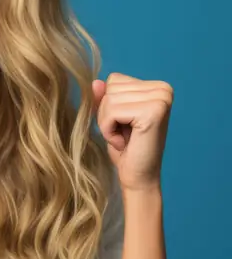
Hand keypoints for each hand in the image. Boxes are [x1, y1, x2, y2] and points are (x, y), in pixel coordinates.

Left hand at [91, 72, 173, 192]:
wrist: (138, 178)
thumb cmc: (126, 149)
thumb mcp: (112, 118)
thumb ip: (104, 98)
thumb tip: (95, 82)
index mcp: (157, 87)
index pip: (114, 80)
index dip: (110, 105)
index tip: (124, 125)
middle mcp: (163, 89)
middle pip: (111, 88)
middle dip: (107, 115)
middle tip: (124, 135)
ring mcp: (161, 99)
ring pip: (109, 99)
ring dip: (108, 124)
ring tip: (124, 139)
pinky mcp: (153, 112)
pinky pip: (111, 111)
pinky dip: (109, 130)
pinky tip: (124, 142)